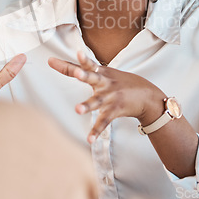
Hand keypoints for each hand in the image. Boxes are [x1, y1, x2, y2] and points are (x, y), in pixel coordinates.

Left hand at [48, 51, 165, 143]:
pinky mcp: (115, 110)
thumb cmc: (121, 82)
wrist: (147, 95)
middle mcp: (104, 83)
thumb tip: (64, 65)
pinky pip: (104, 122)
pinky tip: (89, 139)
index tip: (52, 60)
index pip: (83, 65)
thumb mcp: (105, 72)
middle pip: (92, 77)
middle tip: (77, 74)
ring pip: (96, 101)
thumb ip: (85, 70)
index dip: (67, 63)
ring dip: (87, 105)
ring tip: (77, 110)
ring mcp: (110, 97)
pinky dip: (96, 131)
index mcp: (101, 72)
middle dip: (84, 75)